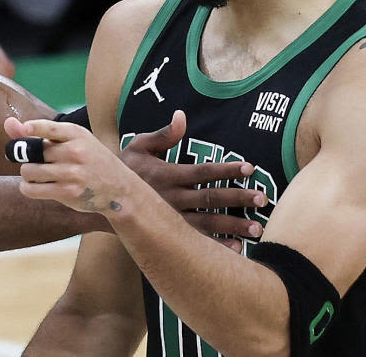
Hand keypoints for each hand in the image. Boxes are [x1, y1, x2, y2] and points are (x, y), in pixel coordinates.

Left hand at [6, 116, 136, 214]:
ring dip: (28, 174)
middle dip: (27, 157)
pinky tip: (35, 186)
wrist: (118, 188)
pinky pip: (32, 189)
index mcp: (76, 133)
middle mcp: (75, 151)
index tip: (25, 130)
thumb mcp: (73, 141)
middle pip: (31, 152)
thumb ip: (38, 133)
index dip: (32, 128)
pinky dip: (27, 188)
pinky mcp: (68, 193)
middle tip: (35, 161)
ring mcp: (72, 173)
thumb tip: (7, 124)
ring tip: (38, 174)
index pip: (49, 127)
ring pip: (28, 171)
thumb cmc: (90, 160)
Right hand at [121, 111, 265, 246]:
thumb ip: (163, 134)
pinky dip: (216, 245)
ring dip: (233, 226)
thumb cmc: (125, 168)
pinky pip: (196, 240)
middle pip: (210, 198)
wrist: (103, 200)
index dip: (226, 170)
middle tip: (262, 199)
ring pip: (207, 223)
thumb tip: (182, 116)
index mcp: (166, 175)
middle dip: (237, 199)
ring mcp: (171, 218)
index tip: (250, 168)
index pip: (203, 171)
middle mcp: (171, 198)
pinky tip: (237, 248)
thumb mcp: (138, 146)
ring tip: (257, 229)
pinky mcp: (169, 233)